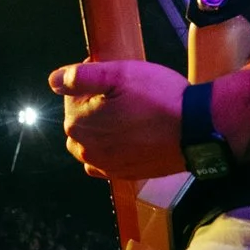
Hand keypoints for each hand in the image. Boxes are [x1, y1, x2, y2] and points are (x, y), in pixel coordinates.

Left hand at [49, 60, 190, 180]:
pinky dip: (111, 148)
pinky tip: (129, 137)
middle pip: (80, 120)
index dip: (92, 82)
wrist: (196, 130)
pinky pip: (106, 160)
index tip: (114, 76)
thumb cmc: (159, 98)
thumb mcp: (119, 74)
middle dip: (94, 105)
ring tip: (128, 114)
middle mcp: (85, 150)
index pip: (71, 96)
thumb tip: (54, 80)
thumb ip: (81, 77)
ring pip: (91, 141)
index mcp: (78, 123)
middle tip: (125, 94)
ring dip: (101, 128)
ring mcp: (104, 166)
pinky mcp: (124, 175)